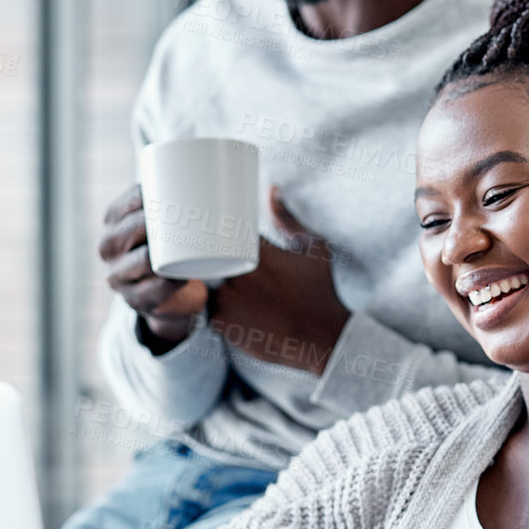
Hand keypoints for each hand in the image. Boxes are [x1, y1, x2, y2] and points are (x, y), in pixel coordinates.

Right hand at [98, 184, 207, 349]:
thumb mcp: (174, 221)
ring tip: (186, 248)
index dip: (151, 192)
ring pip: (141, 261)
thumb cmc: (174, 246)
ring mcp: (119, 275)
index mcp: (115, 220)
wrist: (173, 294)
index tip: (180, 188)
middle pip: (134, 228)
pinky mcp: (135, 300)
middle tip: (190, 216)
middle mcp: (109, 246)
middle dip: (158, 220)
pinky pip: (150, 292)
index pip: (132, 199)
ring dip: (161, 255)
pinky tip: (179, 278)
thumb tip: (250, 177)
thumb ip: (191, 197)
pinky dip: (166, 285)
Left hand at [206, 187, 348, 374]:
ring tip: (228, 290)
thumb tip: (272, 190)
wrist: (323, 338)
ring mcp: (227, 299)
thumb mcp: (314, 250)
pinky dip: (215, 310)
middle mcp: (238, 274)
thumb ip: (289, 220)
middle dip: (207, 258)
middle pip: (207, 257)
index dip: (217, 235)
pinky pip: (207, 311)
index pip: (223, 234)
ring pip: (206, 284)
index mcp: (257, 252)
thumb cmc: (320, 292)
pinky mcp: (222, 322)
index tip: (218, 236)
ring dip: (211, 285)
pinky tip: (232, 311)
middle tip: (215, 261)